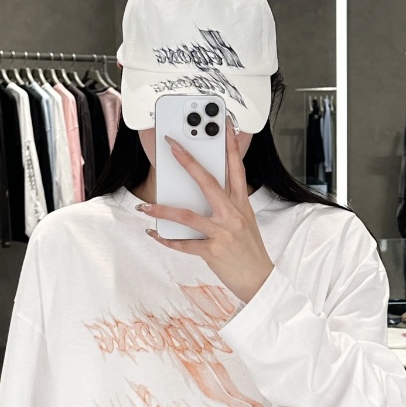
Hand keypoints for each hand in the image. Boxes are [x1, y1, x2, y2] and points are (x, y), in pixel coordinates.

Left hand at [138, 122, 274, 303]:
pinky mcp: (213, 251)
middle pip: (208, 182)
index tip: (224, 125)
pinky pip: (184, 244)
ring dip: (163, 210)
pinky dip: (166, 240)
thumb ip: (227, 206)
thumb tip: (201, 194)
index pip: (237, 168)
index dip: (230, 145)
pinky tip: (154, 233)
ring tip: (146, 206)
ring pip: (187, 215)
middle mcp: (233, 214)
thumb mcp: (245, 222)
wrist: (260, 280)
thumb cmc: (250, 251)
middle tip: (173, 147)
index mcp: (242, 204)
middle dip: (189, 162)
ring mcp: (223, 232)